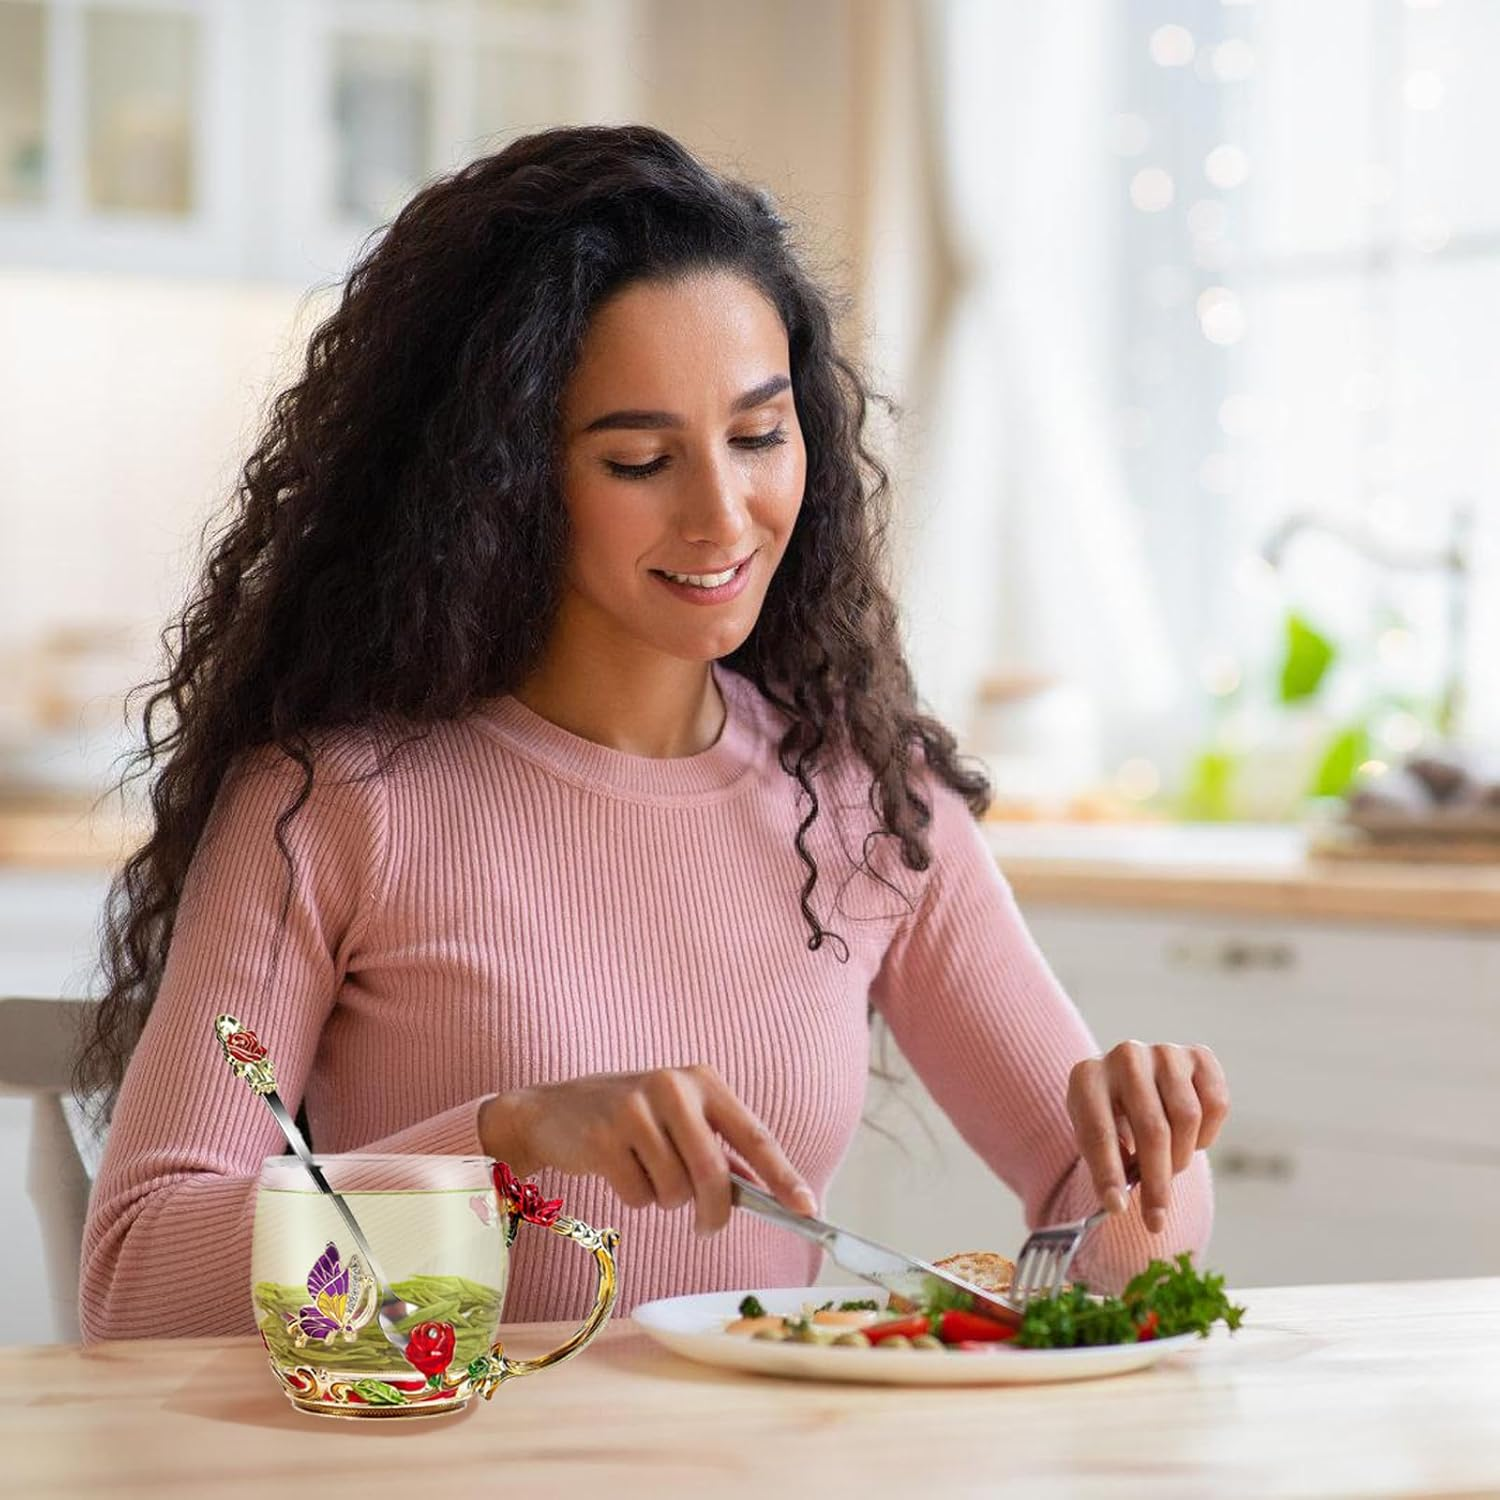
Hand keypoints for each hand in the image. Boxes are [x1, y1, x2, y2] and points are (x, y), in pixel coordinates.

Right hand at [479, 1066, 816, 1234]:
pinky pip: (638, 1194)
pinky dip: (634, 1196)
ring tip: (645, 1171)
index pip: (754, 1135)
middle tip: (706, 1227)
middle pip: (713, 1173)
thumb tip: (768, 1194)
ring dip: (664, 1198)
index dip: (783, 1176)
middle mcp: (674, 1086)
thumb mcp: (679, 1121)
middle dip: (714, 1212)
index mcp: (703, 1081)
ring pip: (675, 1189)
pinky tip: (617, 1168)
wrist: (554, 1112)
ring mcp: (637, 1108)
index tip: (808, 1208)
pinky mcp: (605, 1135)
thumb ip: (719, 1152)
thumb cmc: (630, 1121)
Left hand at [1066, 1041, 1229, 1233]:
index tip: (1117, 1208)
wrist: (1130, 1083)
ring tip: (1170, 1165)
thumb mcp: (1094, 1139)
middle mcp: (1125, 1056)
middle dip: (1158, 1180)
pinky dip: (1208, 1133)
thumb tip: (1117, 1204)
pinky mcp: (1198, 1055)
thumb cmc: (1108, 1119)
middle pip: (1152, 1129)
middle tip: (1156, 1217)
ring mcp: (1164, 1052)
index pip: (1100, 1132)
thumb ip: (1105, 1167)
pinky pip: (1217, 1104)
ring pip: (1189, 1118)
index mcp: (1087, 1076)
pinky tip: (1190, 1138)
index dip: (1109, 1174)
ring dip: (1182, 1156)